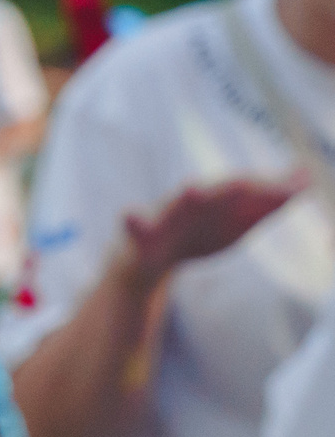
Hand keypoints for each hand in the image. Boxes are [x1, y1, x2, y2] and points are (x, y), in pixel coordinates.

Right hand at [121, 174, 305, 284]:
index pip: (248, 190)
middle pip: (216, 193)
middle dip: (236, 188)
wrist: (149, 258)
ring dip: (183, 198)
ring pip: (174, 206)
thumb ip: (270, 202)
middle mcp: (192, 200)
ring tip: (191, 188)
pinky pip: (134, 227)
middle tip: (256, 183)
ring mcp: (164, 217)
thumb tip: (309, 177)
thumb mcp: (237, 221)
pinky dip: (131, 220)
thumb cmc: (197, 234)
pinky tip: (128, 213)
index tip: (301, 186)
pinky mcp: (139, 235)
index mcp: (217, 197)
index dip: (272, 190)